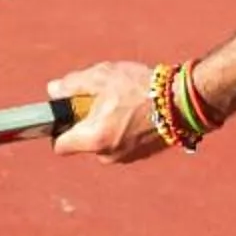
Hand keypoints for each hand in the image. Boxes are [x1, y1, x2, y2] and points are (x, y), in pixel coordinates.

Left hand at [46, 60, 174, 164]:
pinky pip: (122, 142)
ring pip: (104, 141)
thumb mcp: (101, 77)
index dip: (58, 129)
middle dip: (89, 122)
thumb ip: (72, 85)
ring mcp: (126, 157)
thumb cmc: (139, 88)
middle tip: (104, 100)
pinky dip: (124, 129)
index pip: (60, 146)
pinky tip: (137, 111)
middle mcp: (108, 155)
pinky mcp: (142, 155)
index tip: (68, 114)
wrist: (181, 101)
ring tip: (126, 102)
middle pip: (84, 141)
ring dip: (108, 125)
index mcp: (93, 138)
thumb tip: (53, 91)